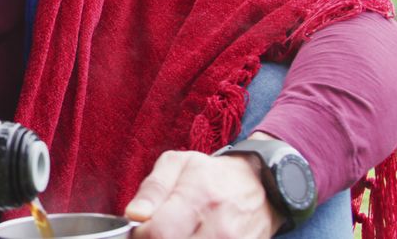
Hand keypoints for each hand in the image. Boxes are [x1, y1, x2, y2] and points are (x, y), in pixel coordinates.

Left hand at [124, 147, 282, 237]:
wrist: (262, 185)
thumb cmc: (214, 174)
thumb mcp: (178, 164)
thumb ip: (152, 189)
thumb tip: (134, 215)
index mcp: (200, 195)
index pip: (159, 232)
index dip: (142, 233)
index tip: (141, 226)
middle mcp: (220, 226)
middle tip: (157, 230)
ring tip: (175, 231)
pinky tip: (190, 236)